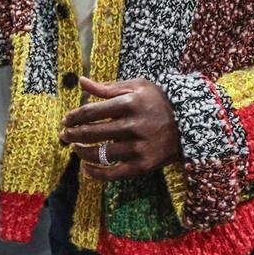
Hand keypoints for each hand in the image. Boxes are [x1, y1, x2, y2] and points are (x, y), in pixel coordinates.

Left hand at [59, 77, 179, 180]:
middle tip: (63, 135)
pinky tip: (85, 168)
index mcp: (129, 103)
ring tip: (75, 148)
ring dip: (81, 152)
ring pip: (100, 153)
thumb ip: (106, 87)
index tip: (65, 120)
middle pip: (92, 132)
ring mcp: (138, 147)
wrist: (190, 123)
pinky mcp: (143, 165)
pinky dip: (96, 173)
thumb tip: (81, 81)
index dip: (73, 117)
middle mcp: (133, 126)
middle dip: (72, 134)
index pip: (91, 112)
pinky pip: (113, 173)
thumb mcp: (136, 86)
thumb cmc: (158, 101)